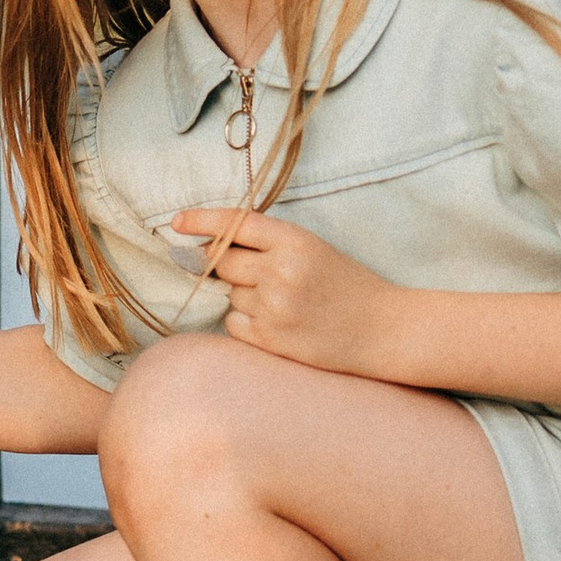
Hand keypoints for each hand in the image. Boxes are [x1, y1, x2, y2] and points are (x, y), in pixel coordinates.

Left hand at [169, 209, 400, 375]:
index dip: (201, 220)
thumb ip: (267, 244)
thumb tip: (207, 249)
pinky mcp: (271, 339)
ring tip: (285, 303)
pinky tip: (278, 323)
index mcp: (295, 241)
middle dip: (228, 266)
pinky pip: (234, 323)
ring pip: (230, 294)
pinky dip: (247, 322)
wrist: (383, 330)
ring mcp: (275, 307)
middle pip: (222, 262)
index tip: (176, 222)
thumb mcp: (313, 249)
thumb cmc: (347, 286)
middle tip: (260, 274)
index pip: (235, 223)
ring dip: (245, 296)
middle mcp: (281, 272)